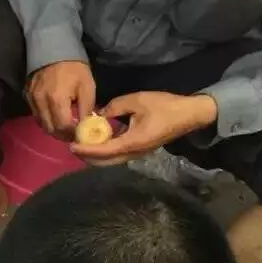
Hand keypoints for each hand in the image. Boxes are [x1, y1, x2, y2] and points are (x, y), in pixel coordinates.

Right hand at [27, 60, 96, 136]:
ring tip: (65, 128)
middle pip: (50, 129)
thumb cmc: (74, 68)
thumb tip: (88, 127)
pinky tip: (54, 117)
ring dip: (53, 129)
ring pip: (41, 124)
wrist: (54, 50)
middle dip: (63, 135)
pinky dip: (46, 120)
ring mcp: (32, 100)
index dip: (72, 134)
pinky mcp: (27, 97)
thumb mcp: (87, 87)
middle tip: (73, 134)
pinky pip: (36, 115)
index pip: (63, 127)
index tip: (81, 135)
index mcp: (57, 99)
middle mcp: (41, 102)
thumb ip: (87, 109)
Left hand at [71, 92, 217, 164]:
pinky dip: (104, 152)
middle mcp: (133, 153)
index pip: (103, 151)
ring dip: (95, 156)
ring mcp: (137, 154)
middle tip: (73, 146)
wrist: (190, 115)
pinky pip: (117, 156)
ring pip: (110, 161)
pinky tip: (97, 142)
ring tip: (82, 145)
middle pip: (104, 162)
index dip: (86, 149)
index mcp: (132, 142)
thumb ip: (115, 106)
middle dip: (87, 156)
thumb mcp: (137, 100)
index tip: (71, 145)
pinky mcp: (139, 151)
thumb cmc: (165, 106)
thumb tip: (99, 113)